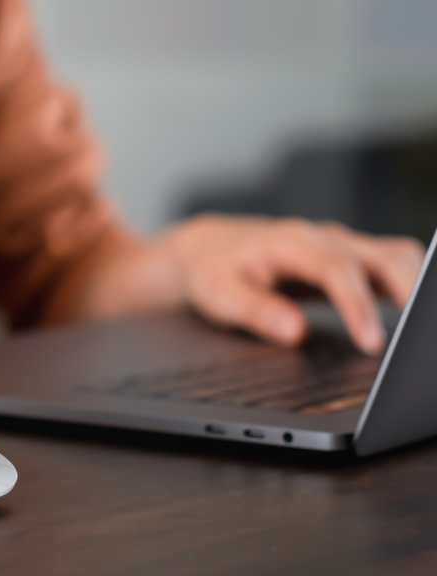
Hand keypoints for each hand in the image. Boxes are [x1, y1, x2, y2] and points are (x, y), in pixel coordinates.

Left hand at [166, 216, 424, 353]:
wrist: (207, 248)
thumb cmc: (213, 270)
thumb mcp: (220, 295)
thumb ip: (257, 312)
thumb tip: (295, 332)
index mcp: (290, 242)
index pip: (338, 269)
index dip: (359, 306)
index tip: (372, 342)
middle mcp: (322, 238)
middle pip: (383, 256)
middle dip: (407, 292)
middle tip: (415, 339)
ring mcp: (338, 245)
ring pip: (394, 256)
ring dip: (413, 286)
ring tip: (418, 330)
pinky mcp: (345, 257)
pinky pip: (389, 264)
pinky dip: (406, 285)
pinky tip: (411, 315)